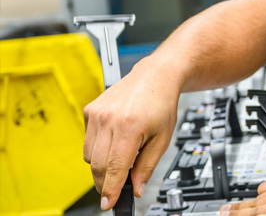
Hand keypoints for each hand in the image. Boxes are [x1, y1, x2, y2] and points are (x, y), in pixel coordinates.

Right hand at [83, 56, 181, 208]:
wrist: (156, 76)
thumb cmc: (162, 103)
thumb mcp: (163, 138)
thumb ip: (147, 166)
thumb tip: (137, 189)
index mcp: (130, 126)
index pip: (115, 168)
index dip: (111, 190)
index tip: (108, 204)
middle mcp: (109, 119)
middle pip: (97, 166)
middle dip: (105, 183)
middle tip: (115, 189)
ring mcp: (97, 113)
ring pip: (88, 156)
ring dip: (101, 165)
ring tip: (121, 156)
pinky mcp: (90, 110)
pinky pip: (87, 141)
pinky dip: (97, 148)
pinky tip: (114, 139)